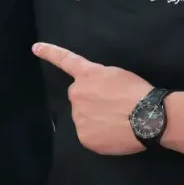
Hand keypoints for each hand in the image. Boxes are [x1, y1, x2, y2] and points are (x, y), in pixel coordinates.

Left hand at [32, 42, 150, 155]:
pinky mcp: (84, 137)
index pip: (66, 60)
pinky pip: (90, 135)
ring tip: (119, 121)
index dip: (50, 53)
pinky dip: (101, 136)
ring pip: (84, 118)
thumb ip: (99, 82)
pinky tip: (116, 134)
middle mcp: (76, 93)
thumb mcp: (118, 76)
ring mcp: (78, 116)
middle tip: (114, 107)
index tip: (35, 47)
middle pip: (80, 98)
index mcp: (87, 75)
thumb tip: (97, 97)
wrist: (149, 116)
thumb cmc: (139, 93)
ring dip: (96, 119)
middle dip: (91, 102)